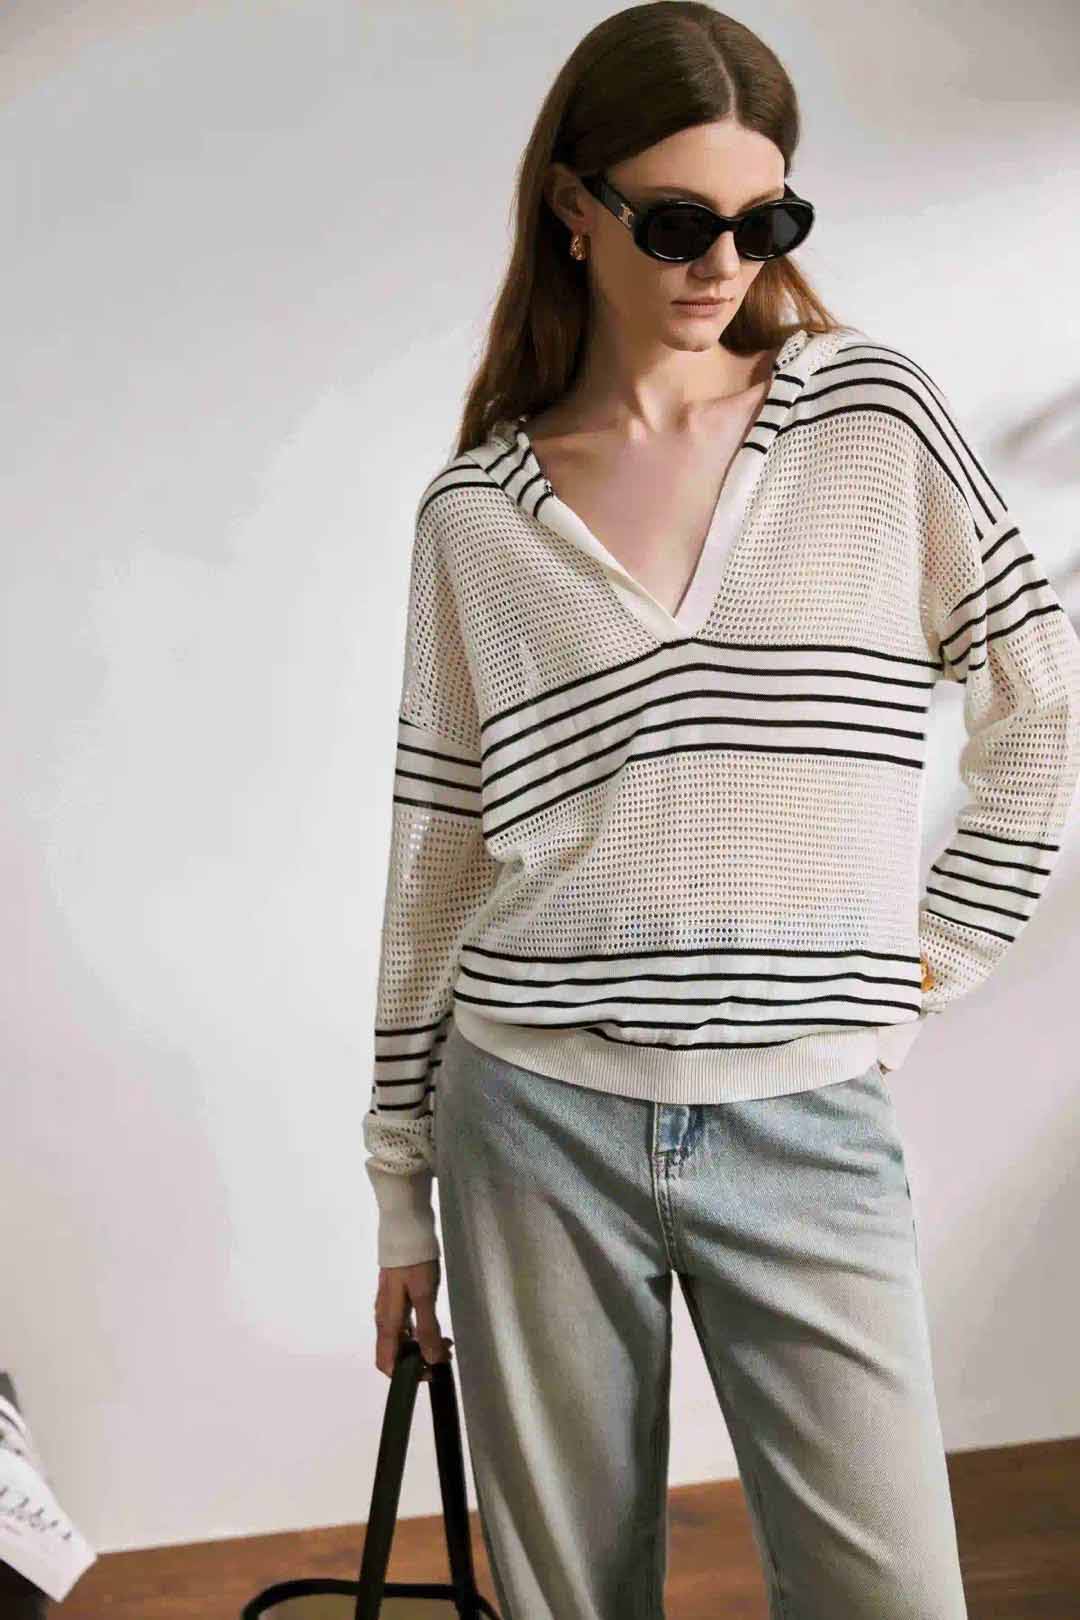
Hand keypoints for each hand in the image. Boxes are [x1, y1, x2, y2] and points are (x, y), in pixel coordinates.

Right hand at [374, 1257, 453, 1379]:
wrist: (406, 1228)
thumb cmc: (414, 1262)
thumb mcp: (424, 1295)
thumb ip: (427, 1328)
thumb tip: (432, 1359)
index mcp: (388, 1321)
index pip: (386, 1362)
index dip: (405, 1374)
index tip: (430, 1371)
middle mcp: (384, 1317)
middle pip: (395, 1352)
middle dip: (419, 1360)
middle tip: (445, 1353)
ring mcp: (389, 1307)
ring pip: (402, 1338)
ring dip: (422, 1345)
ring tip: (446, 1340)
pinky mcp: (396, 1297)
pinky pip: (405, 1324)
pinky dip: (420, 1331)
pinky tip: (436, 1326)